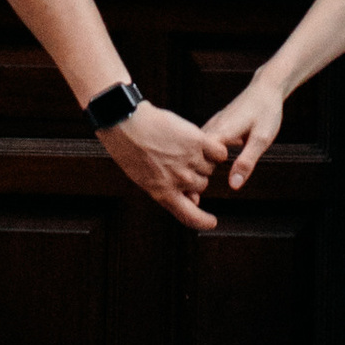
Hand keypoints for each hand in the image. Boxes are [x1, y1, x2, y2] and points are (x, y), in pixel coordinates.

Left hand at [101, 102, 226, 232]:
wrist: (126, 123)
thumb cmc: (129, 148)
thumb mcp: (143, 178)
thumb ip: (166, 190)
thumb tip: (190, 198)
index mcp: (163, 193)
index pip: (190, 216)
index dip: (203, 222)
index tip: (211, 222)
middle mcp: (179, 180)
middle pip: (202, 185)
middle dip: (194, 176)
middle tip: (180, 160)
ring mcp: (190, 161)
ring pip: (209, 168)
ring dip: (202, 160)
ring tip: (184, 147)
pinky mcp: (197, 141)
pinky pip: (218, 153)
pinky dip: (215, 150)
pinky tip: (205, 144)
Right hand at [202, 74, 288, 191]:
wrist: (266, 89)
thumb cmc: (266, 112)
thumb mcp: (261, 140)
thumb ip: (246, 162)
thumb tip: (234, 185)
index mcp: (220, 133)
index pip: (198, 161)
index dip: (193, 180)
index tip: (191, 199)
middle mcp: (211, 128)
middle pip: (193, 157)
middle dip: (191, 177)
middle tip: (190, 201)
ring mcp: (212, 126)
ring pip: (195, 150)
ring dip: (194, 168)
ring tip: (191, 189)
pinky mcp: (216, 126)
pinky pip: (201, 145)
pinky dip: (199, 157)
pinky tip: (200, 168)